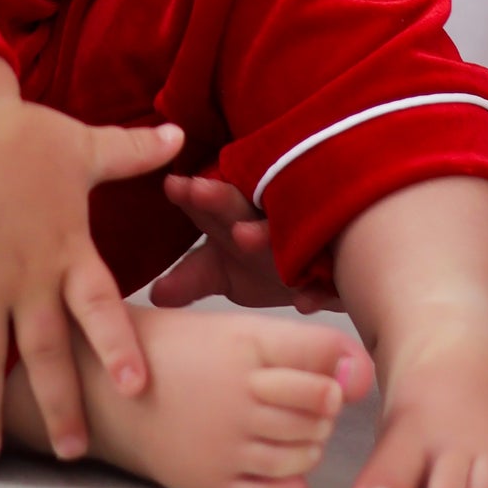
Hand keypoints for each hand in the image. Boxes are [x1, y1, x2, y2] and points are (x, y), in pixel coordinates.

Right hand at [0, 99, 183, 461]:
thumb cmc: (22, 134)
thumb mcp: (83, 144)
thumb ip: (131, 151)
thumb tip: (180, 135)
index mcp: (66, 248)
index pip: (101, 305)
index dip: (117, 346)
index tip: (135, 388)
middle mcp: (26, 274)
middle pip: (46, 351)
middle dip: (59, 404)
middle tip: (72, 452)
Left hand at [150, 174, 340, 312]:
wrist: (324, 274)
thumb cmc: (262, 267)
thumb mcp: (223, 272)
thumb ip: (189, 279)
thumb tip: (154, 296)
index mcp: (232, 219)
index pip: (207, 199)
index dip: (191, 193)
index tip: (171, 186)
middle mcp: (265, 224)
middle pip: (240, 206)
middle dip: (219, 199)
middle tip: (195, 190)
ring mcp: (301, 243)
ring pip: (282, 234)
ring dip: (263, 236)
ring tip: (242, 237)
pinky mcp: (333, 274)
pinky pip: (326, 282)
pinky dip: (316, 290)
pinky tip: (305, 301)